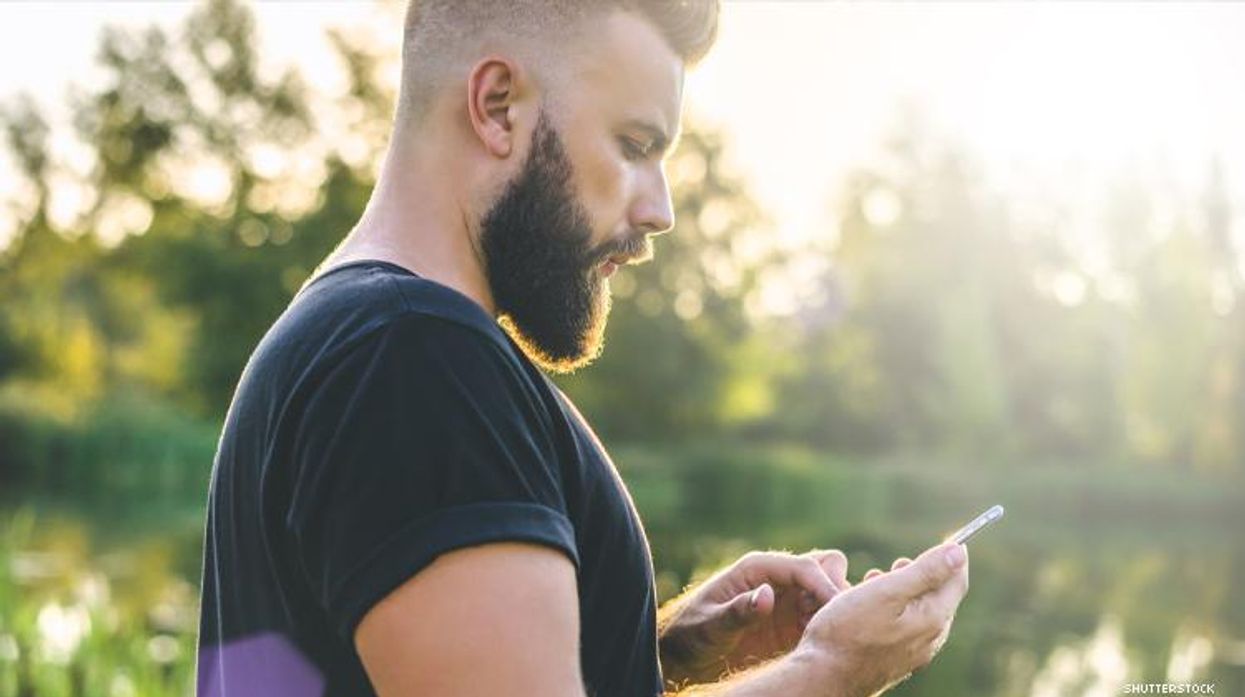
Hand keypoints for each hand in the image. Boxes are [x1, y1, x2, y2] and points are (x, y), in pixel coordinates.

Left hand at [659, 549, 849, 685]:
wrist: (681, 656)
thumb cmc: (689, 635)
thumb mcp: (709, 626)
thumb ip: (737, 611)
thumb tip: (767, 595)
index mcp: (757, 569)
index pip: (804, 567)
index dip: (825, 586)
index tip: (837, 611)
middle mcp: (776, 579)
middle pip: (825, 567)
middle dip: (835, 590)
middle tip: (829, 623)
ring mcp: (786, 601)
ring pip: (828, 591)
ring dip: (833, 610)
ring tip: (821, 638)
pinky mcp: (791, 624)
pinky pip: (822, 617)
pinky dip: (827, 628)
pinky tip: (817, 648)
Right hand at [794, 542, 969, 696]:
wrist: (823, 676)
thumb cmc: (848, 631)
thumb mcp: (886, 591)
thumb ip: (924, 571)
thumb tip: (958, 553)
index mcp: (932, 619)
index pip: (956, 582)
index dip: (953, 558)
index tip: (949, 540)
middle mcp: (929, 640)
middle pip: (939, 598)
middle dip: (923, 575)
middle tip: (896, 565)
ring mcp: (913, 654)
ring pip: (920, 613)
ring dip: (905, 592)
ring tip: (875, 583)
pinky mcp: (895, 661)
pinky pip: (906, 628)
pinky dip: (895, 610)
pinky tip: (870, 610)